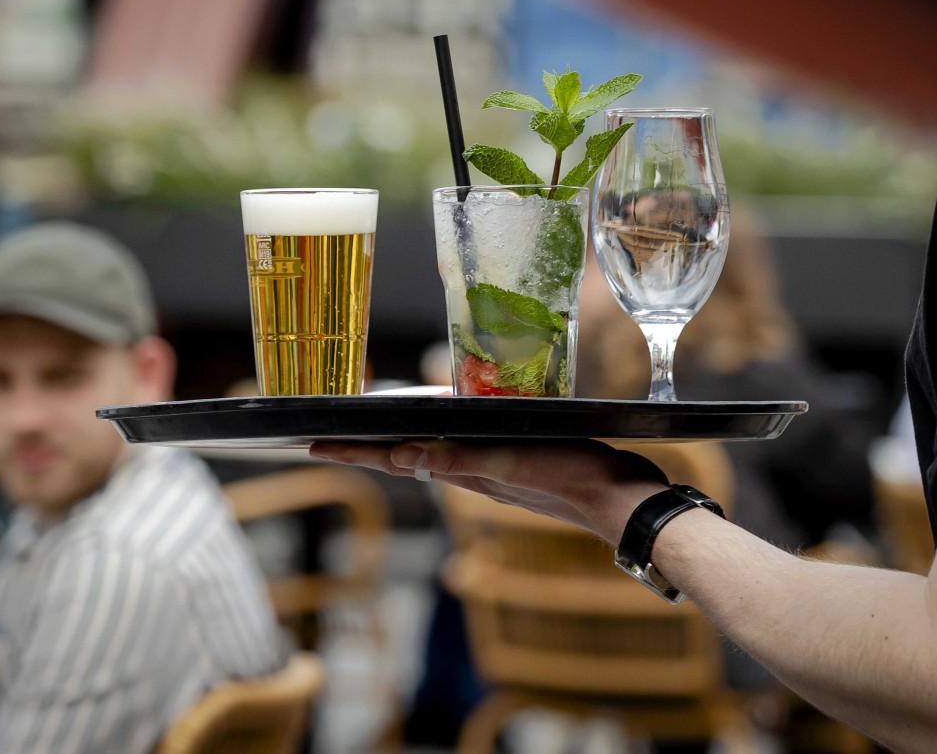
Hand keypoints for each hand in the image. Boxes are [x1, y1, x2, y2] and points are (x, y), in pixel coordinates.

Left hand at [309, 439, 669, 543]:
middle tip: (327, 436)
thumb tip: (405, 456)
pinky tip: (445, 436)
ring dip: (397, 445)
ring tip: (371, 434)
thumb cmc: (573, 477)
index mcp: (465, 470)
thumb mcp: (512, 463)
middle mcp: (472, 473)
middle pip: (405, 456)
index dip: (354, 452)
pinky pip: (464, 453)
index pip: (395, 458)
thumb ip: (461, 458)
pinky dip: (440, 442)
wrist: (625, 503)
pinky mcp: (517, 466)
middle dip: (365, 447)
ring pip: (432, 455)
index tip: (311, 444)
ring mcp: (494, 472)